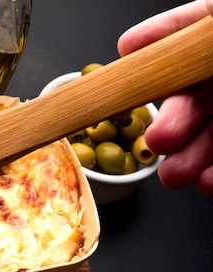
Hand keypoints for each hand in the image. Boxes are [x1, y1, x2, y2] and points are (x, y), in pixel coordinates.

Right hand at [117, 0, 212, 194]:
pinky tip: (208, 182)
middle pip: (191, 99)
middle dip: (170, 127)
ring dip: (187, 161)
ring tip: (176, 176)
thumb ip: (188, 30)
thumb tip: (130, 45)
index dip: (154, 42)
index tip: (125, 54)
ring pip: (208, 138)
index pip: (187, 33)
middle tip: (158, 141)